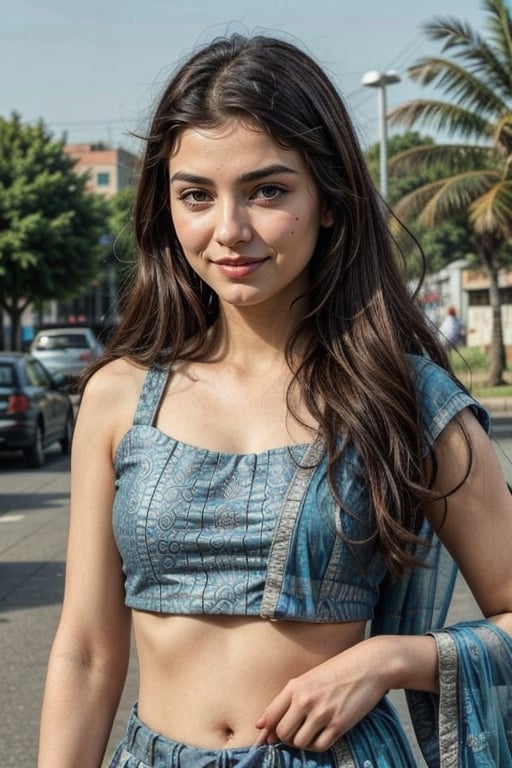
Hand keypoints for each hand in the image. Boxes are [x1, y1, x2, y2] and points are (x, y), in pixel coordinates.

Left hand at [254, 637, 390, 751]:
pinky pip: (319, 746)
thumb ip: (289, 698)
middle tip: (295, 732)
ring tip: (310, 733)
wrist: (368, 665)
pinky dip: (317, 746)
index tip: (265, 739)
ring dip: (302, 742)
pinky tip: (322, 735)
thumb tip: (264, 726)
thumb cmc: (338, 670)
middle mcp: (305, 700)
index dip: (266, 731)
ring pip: (299, 743)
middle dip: (286, 738)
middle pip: (283, 733)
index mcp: (295, 686)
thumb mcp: (310, 677)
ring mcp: (322, 713)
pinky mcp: (339, 724)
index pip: (271, 715)